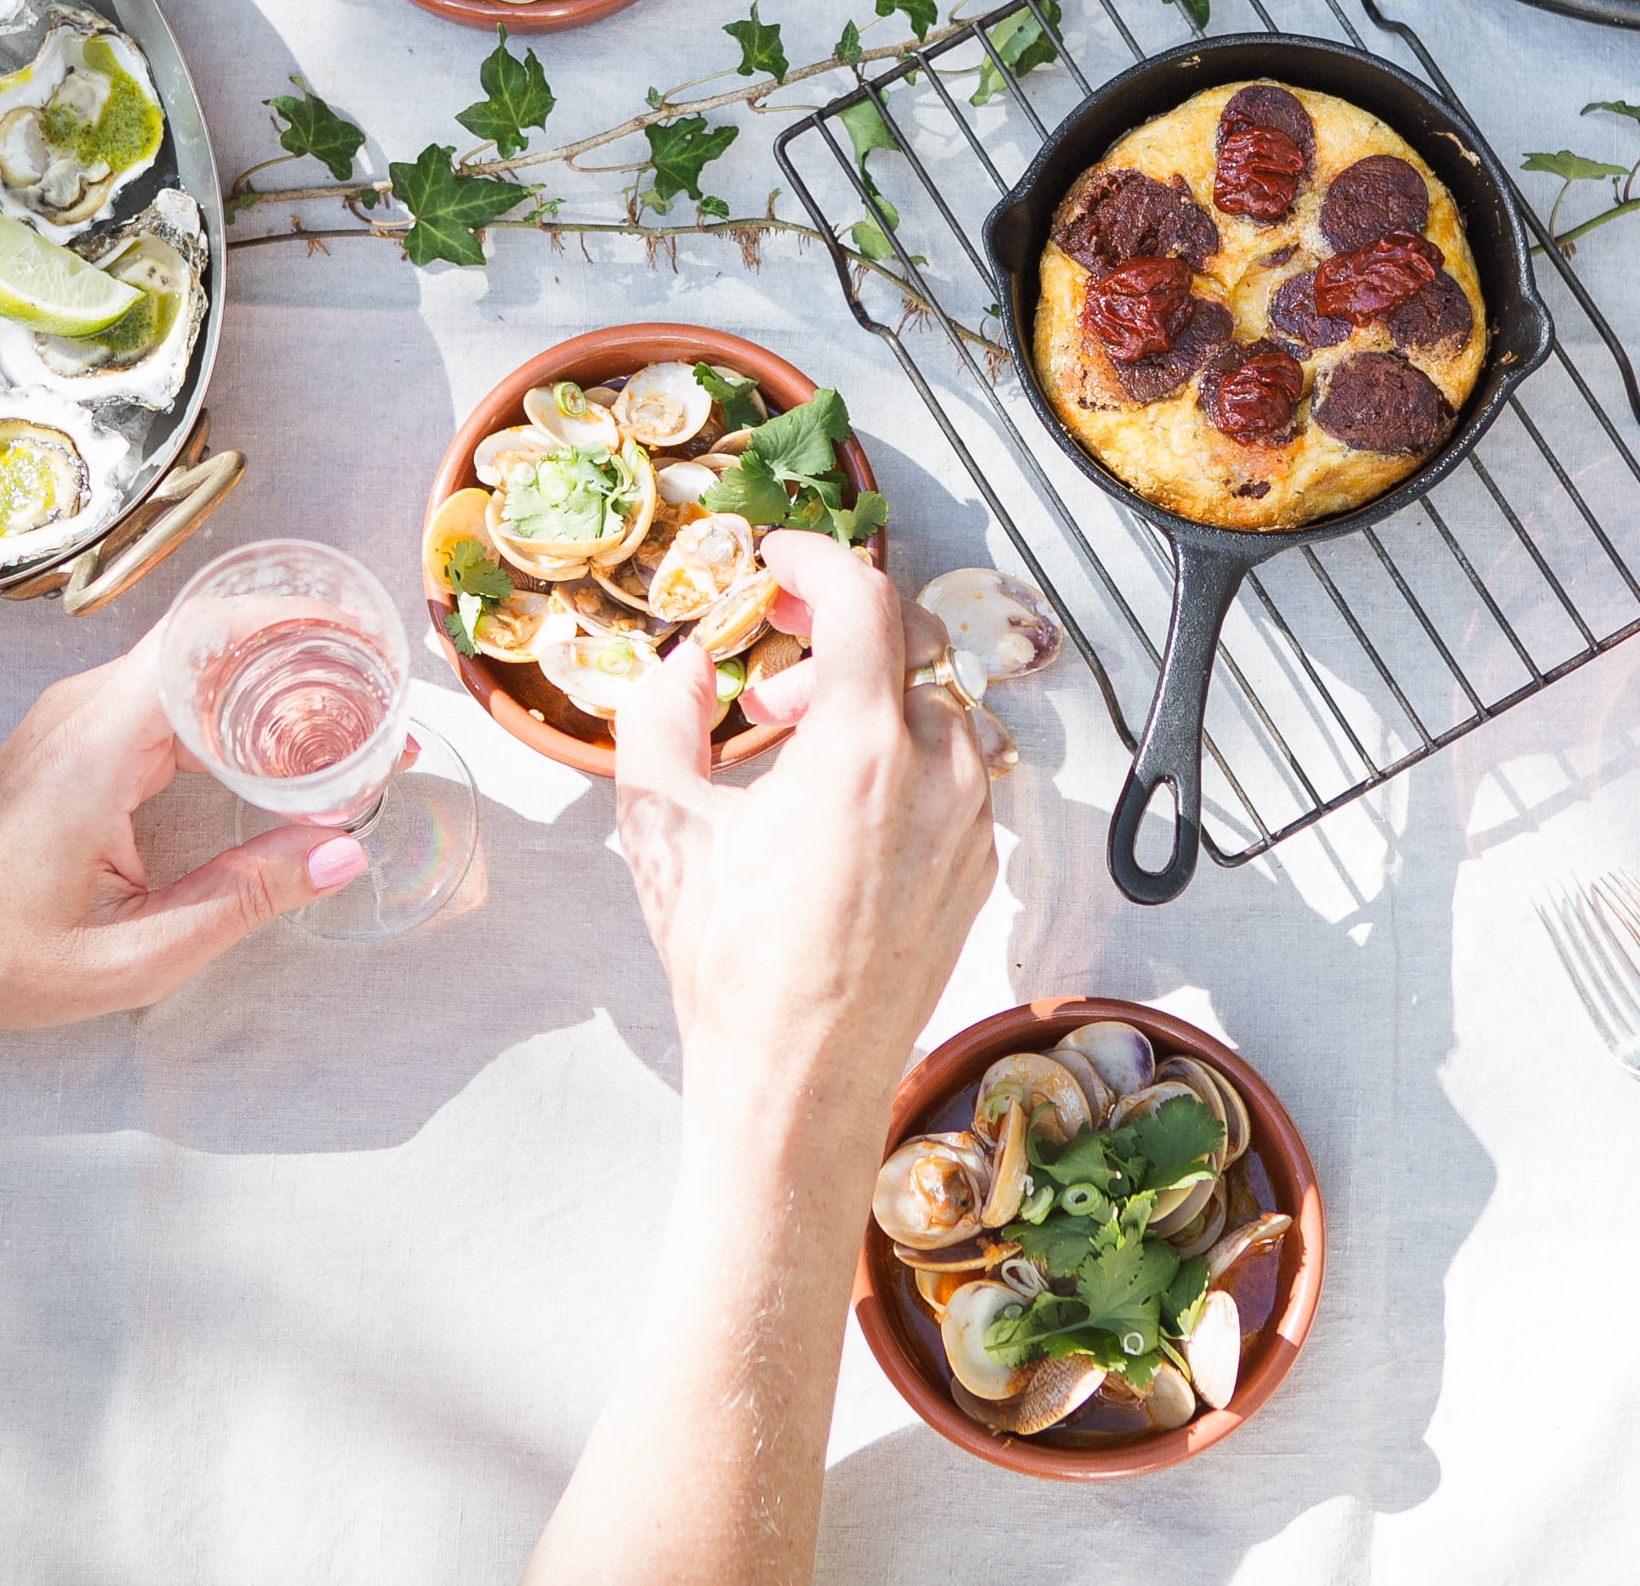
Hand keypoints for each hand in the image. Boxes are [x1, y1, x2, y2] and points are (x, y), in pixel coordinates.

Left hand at [0, 653, 367, 1029]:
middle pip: (216, 638)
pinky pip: (173, 695)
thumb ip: (240, 900)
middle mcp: (88, 707)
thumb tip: (343, 855)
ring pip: (197, 663)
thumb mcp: (126, 956)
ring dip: (275, 685)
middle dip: (308, 660)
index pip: (209, 635)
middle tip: (382, 710)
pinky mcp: (79, 734)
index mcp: (97, 745)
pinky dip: (236, 711)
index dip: (297, 630)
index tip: (369, 656)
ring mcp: (79, 714)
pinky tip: (280, 755)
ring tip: (351, 732)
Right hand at [612, 532, 995, 1105]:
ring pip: (935, 704)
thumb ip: (660, 714)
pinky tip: (834, 803)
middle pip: (909, 638)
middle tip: (773, 654)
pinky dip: (898, 752)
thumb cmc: (731, 967)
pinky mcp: (979, 866)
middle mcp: (936, 775)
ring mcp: (970, 822)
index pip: (864, 596)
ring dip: (867, 696)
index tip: (776, 556)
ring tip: (792, 743)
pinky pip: (952, 768)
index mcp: (860, 752)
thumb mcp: (661, 825)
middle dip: (836, 626)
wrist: (799, 1085)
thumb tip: (687, 664)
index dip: (815, 554)